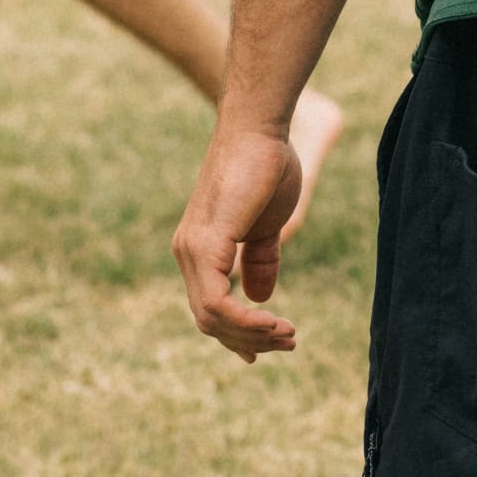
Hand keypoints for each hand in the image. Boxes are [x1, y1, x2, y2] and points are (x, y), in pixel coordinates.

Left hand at [173, 124, 303, 361]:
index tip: (271, 345)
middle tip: (289, 342)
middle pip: (209, 319)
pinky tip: (274, 321)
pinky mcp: (206, 243)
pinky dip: (246, 319)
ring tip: (288, 333)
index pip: (210, 307)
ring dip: (253, 333)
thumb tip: (259, 297)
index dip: (238, 333)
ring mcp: (192, 249)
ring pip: (212, 317)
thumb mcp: (268, 227)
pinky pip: (217, 301)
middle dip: (251, 338)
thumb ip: (260, 261)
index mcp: (199, 249)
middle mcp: (187, 252)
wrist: (260, 131)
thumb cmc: (267, 168)